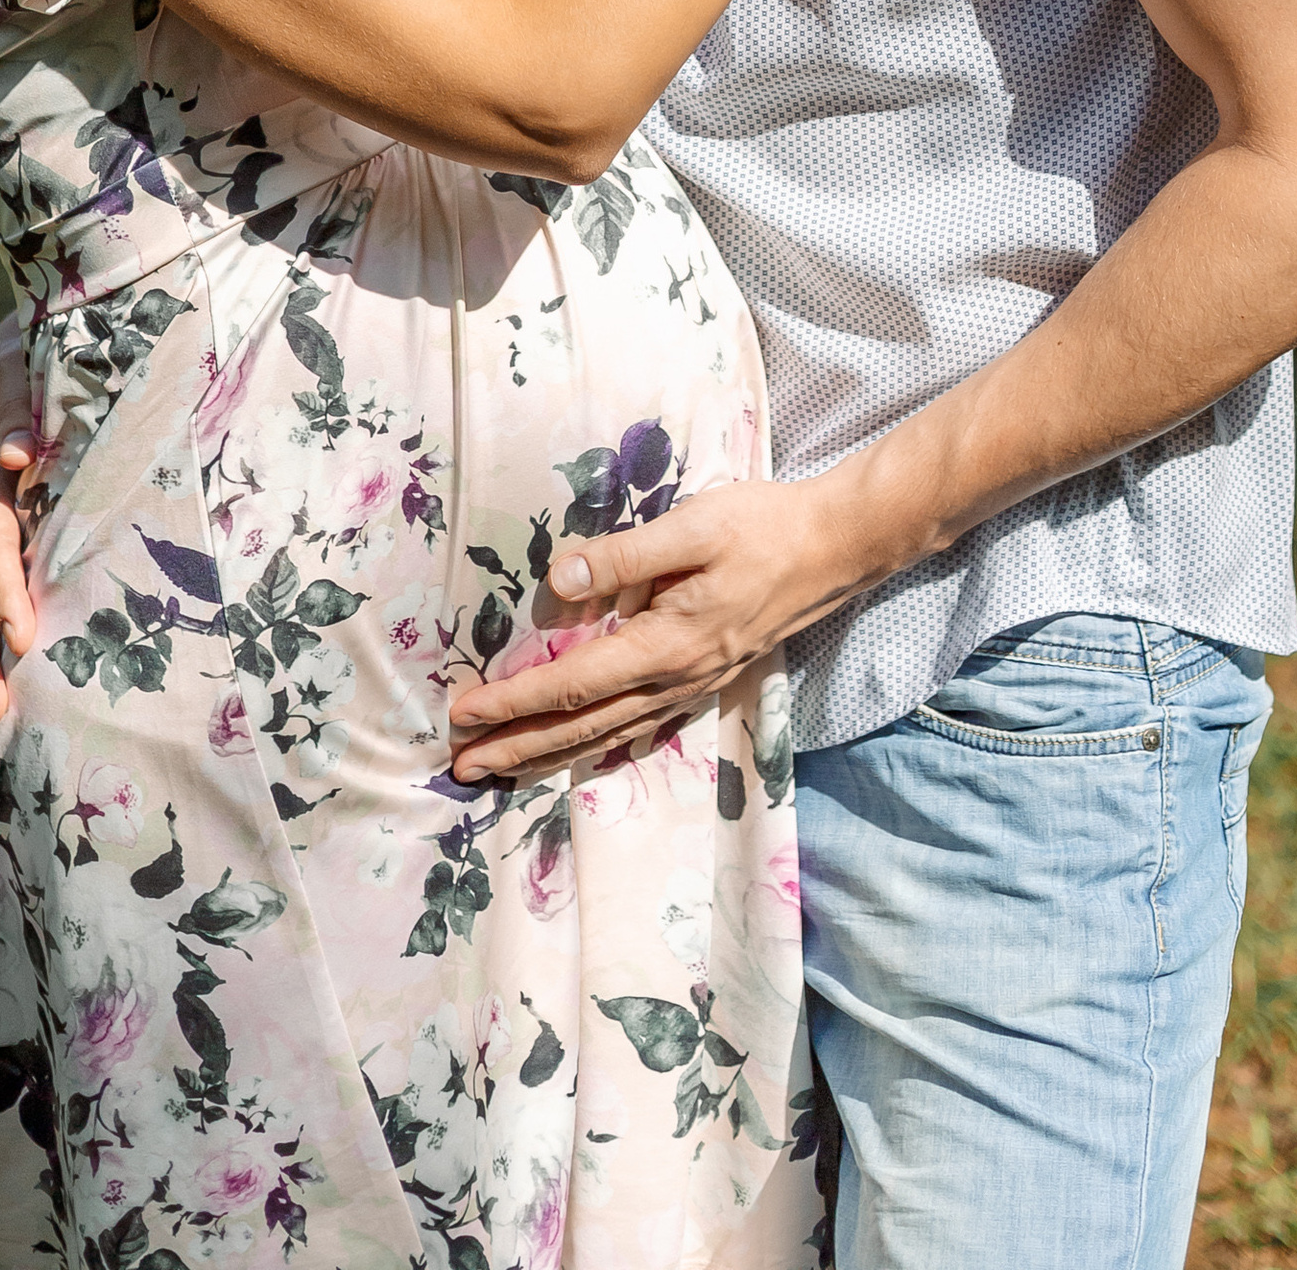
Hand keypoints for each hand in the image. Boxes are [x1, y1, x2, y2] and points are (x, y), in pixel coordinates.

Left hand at [445, 475, 879, 782]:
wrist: (835, 548)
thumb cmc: (762, 527)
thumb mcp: (693, 527)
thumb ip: (626, 556)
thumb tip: (560, 579)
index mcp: (666, 645)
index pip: (572, 684)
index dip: (513, 702)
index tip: (464, 713)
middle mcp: (676, 679)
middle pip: (582, 728)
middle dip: (518, 748)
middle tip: (461, 766)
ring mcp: (693, 685)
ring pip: (607, 735)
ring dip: (549, 754)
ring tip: (501, 769)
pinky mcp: (704, 677)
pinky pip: (636, 726)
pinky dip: (593, 744)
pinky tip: (576, 748)